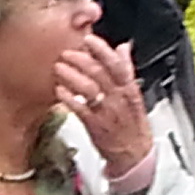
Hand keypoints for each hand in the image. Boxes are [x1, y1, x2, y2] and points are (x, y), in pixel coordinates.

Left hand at [59, 35, 152, 176]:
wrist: (133, 154)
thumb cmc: (132, 123)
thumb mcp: (135, 94)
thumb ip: (127, 69)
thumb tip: (123, 48)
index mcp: (129, 88)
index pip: (117, 63)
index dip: (102, 50)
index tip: (89, 39)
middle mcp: (118, 98)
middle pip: (98, 72)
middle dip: (80, 59)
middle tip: (66, 53)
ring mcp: (106, 111)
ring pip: (88, 88)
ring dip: (71, 75)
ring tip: (59, 68)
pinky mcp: (95, 125)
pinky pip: (79, 108)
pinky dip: (68, 98)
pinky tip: (59, 90)